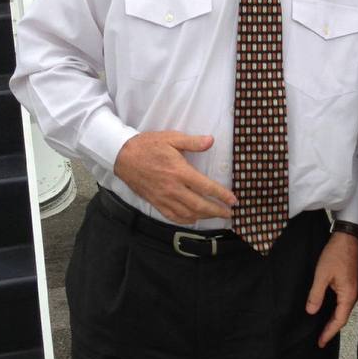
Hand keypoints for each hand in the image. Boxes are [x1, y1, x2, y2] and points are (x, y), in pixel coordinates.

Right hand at [112, 130, 235, 222]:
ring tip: (215, 216)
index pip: (206, 187)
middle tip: (229, 214)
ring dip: (204, 217)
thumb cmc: (148, 145)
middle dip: (216, 211)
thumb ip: (192, 142)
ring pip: (188, 213)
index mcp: (180, 172)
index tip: (233, 200)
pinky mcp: (155, 202)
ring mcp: (163, 198)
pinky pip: (172, 216)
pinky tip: (193, 219)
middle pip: (199, 205)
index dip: (222, 195)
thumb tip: (211, 141)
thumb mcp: (171, 138)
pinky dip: (185, 220)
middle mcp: (173, 188)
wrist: (123, 156)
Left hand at [305, 232, 357, 347]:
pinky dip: (336, 309)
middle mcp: (355, 294)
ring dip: (334, 319)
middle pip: (342, 317)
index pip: (338, 321)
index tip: (320, 343)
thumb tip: (311, 312)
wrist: (348, 236)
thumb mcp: (322, 274)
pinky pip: (344, 301)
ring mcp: (355, 288)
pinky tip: (329, 309)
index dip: (329, 333)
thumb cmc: (336, 253)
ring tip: (323, 327)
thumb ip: (316, 295)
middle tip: (320, 339)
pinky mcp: (352, 282)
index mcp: (348, 295)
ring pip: (343, 309)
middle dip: (331, 328)